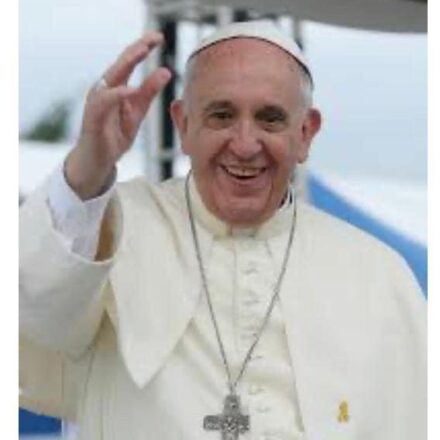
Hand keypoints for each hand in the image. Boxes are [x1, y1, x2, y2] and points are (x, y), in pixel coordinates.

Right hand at [65, 32, 171, 199]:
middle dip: (137, 48)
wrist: (99, 160)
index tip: (159, 37)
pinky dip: (117, 95)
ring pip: (110, 77)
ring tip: (143, 51)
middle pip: (121, 63)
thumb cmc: (115, 134)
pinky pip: (103, 102)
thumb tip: (166, 71)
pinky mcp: (92, 117)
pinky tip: (130, 89)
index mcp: (116, 86)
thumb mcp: (138, 111)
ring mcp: (97, 101)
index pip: (130, 61)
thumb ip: (149, 91)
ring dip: (126, 63)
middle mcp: (104, 89)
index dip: (143, 48)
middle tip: (154, 38)